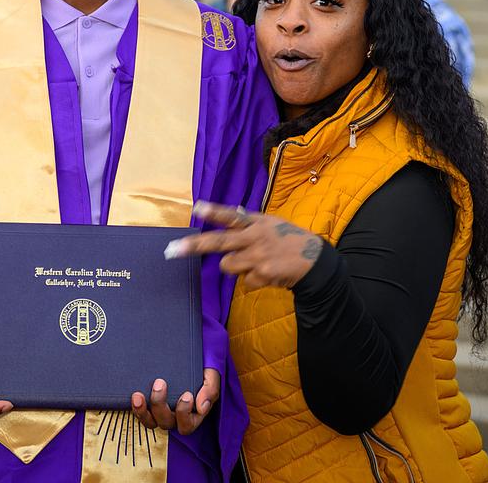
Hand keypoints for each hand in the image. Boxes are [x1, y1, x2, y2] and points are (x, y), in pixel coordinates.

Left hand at [131, 368, 219, 434]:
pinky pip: (139, 412)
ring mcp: (159, 412)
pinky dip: (135, 406)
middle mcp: (174, 417)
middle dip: (160, 405)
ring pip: (149, 421)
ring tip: (138, 395)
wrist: (189, 356)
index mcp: (192, 415)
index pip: (187, 425)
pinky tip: (133, 393)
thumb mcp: (211, 376)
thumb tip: (201, 407)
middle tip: (160, 383)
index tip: (187, 395)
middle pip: (166, 422)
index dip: (184, 414)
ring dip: (142, 411)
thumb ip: (210, 390)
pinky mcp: (147, 404)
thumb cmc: (202, 369)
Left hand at [165, 202, 322, 289]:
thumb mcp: (271, 223)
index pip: (231, 215)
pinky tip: (267, 272)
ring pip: (227, 265)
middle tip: (171, 250)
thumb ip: (250, 221)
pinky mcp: (262, 274)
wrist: (315, 261)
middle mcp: (254, 238)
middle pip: (218, 242)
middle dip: (193, 246)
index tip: (197, 208)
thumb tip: (231, 210)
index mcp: (256, 222)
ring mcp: (257, 257)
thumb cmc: (288, 239)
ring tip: (255, 261)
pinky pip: (244, 280)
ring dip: (235, 266)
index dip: (214, 211)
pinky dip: (252, 278)